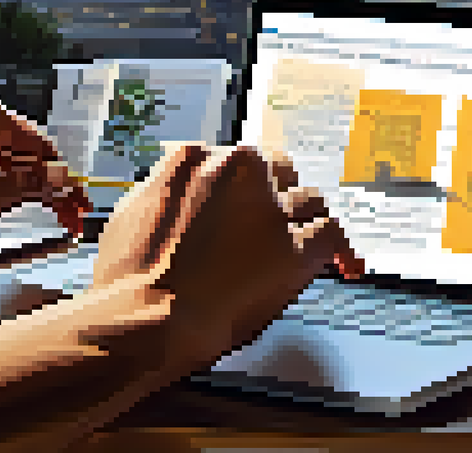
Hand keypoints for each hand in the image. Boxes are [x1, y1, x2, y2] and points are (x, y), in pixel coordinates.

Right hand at [85, 143, 363, 373]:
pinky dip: (340, 251)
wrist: (141, 314)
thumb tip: (176, 193)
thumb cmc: (126, 274)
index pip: (235, 162)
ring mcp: (269, 209)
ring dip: (305, 222)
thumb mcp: (133, 209)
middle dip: (277, 196)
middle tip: (273, 223)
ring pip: (308, 200)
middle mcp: (237, 171)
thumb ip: (165, 191)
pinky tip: (345, 265)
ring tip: (306, 243)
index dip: (242, 189)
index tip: (242, 206)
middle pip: (277, 171)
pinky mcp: (293, 248)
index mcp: (195, 158)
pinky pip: (331, 236)